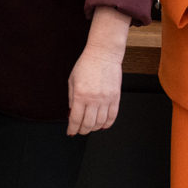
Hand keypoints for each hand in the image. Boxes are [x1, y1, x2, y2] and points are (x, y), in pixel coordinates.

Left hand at [66, 6, 129, 134]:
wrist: (103, 55)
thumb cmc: (86, 65)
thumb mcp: (72, 81)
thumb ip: (71, 99)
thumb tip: (72, 114)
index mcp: (80, 95)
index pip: (76, 119)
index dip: (73, 128)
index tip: (71, 132)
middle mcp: (94, 99)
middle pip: (88, 124)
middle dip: (82, 130)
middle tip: (79, 131)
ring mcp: (106, 99)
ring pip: (101, 122)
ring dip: (94, 128)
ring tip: (90, 127)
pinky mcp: (116, 98)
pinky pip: (113, 116)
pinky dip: (107, 124)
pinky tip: (102, 125)